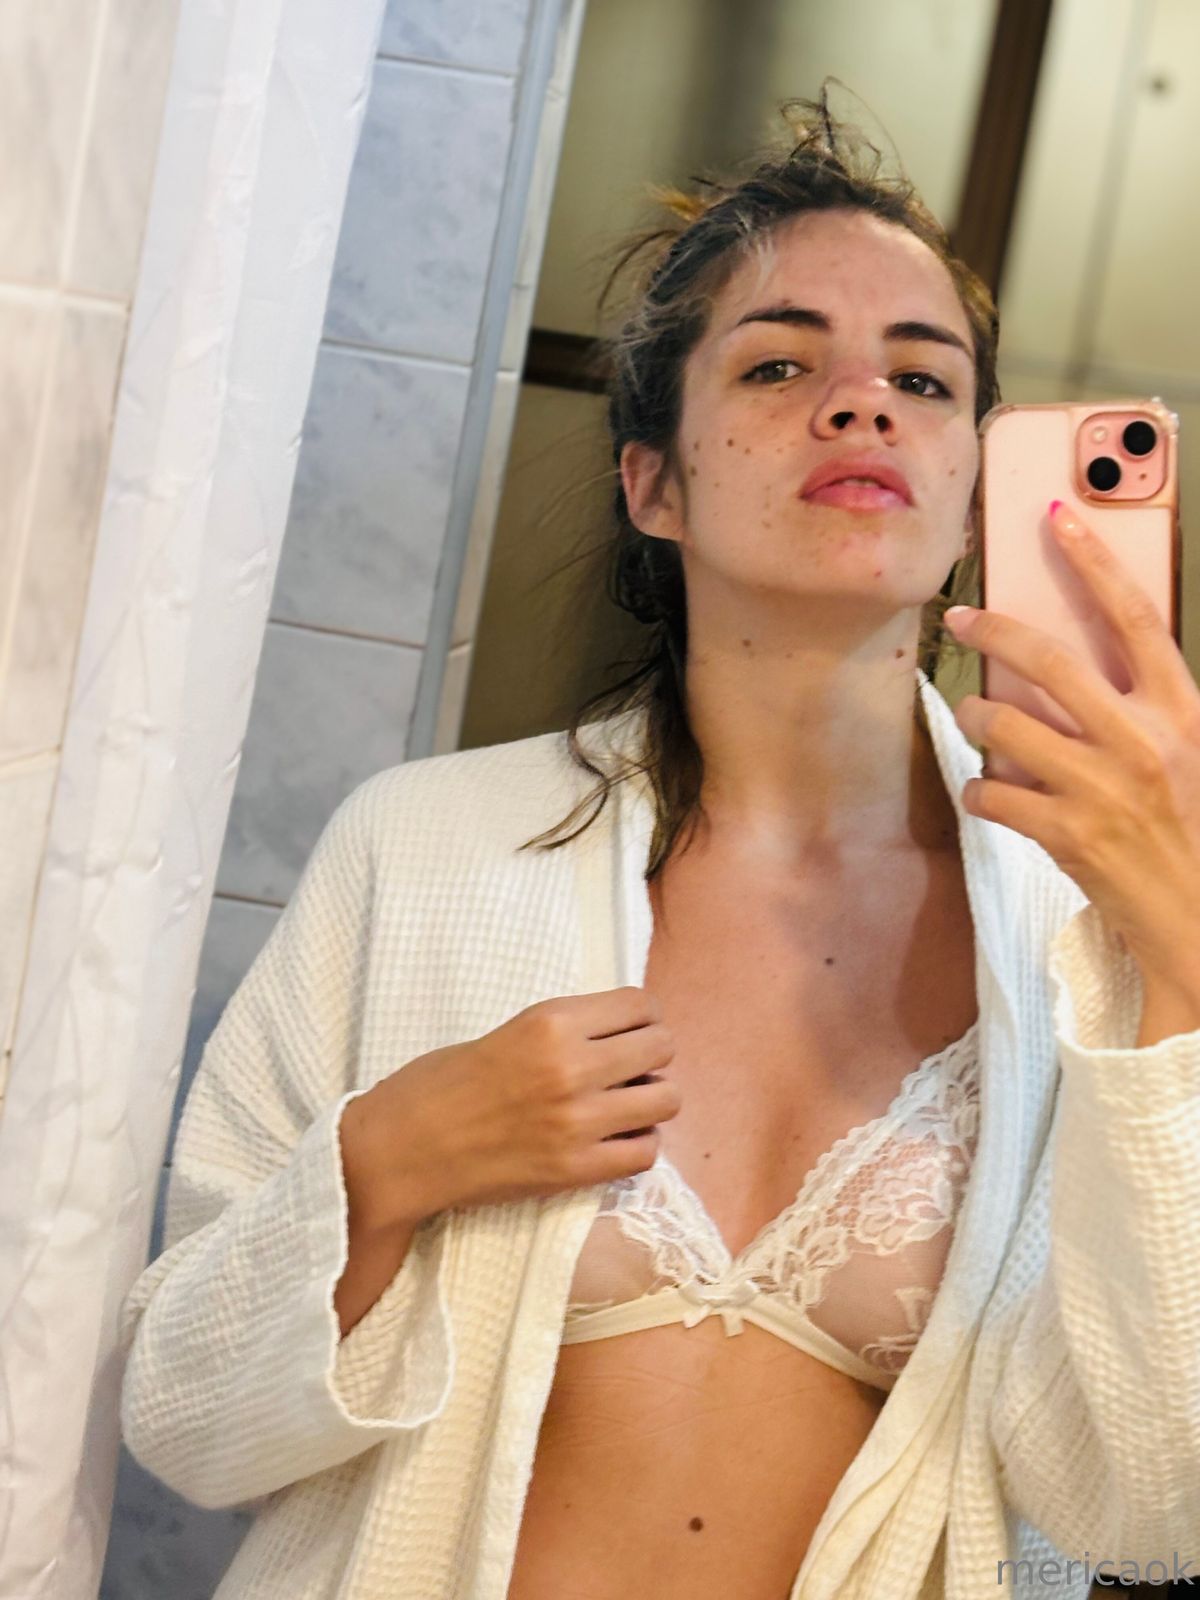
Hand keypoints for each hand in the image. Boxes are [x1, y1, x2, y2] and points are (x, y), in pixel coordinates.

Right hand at [343, 987, 680, 1230]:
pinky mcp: (575, 1170)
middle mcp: (572, 1067)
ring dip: (651, 1100)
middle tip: (631, 1067)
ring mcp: (578, 1122)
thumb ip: (564, 1031)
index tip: (632, 1028)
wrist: (402, 1149)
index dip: (643, 1015)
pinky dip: (637, 1144)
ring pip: (665, 1100)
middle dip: (652, 1054)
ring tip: (625, 1105)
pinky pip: (645, 1153)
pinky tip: (614, 1140)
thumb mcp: (509, 1031)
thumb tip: (622, 1034)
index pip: (640, 1004)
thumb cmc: (441, 1084)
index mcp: (551, 1022)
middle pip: (662, 1047)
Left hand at [943, 499, 1199, 999]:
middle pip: (1051, 661)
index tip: (1058, 517)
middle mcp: (1144, 740)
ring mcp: (1104, 788)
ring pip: (1007, 725)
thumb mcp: (1186, 753)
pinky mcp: (1068, 834)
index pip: (1137, 617)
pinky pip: (993, 793)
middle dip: (995, 629)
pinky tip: (990, 794)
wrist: (1196, 920)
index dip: (1094, 561)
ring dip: (978, 716)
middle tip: (961, 617)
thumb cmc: (1187, 830)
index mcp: (1182, 711)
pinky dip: (979, 790)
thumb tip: (1071, 663)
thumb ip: (1142, 706)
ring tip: (979, 718)